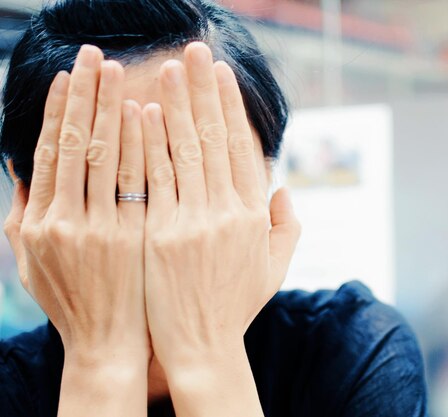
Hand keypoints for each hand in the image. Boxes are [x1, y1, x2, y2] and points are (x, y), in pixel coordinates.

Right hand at [3, 45, 148, 365]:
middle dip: (85, 97)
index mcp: (39, 223)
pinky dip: (141, 146)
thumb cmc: (71, 298)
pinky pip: (141, 182)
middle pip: (77, 146)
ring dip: (113, 110)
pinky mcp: (137, 238)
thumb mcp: (31, 258)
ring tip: (119, 73)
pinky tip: (146, 115)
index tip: (67, 77)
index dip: (57, 112)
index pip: (49, 153)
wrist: (109, 343)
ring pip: (109, 158)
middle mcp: (67, 222)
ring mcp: (104, 230)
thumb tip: (22, 162)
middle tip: (94, 57)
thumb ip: (25, 209)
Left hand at [142, 42, 300, 413]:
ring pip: (184, 151)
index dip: (230, 108)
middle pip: (214, 139)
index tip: (221, 76)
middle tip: (195, 53)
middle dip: (203, 91)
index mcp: (255, 215)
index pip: (242, 148)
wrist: (202, 345)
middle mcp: (228, 212)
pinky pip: (154, 180)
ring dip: (175, 106)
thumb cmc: (236, 304)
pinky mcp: (162, 233)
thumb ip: (287, 225)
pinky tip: (142, 114)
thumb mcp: (274, 266)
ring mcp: (194, 221)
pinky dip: (149, 144)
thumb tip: (284, 187)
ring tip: (167, 69)